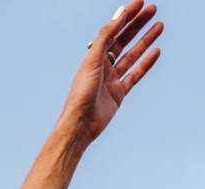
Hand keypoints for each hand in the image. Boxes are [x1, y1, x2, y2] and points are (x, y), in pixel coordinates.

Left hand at [60, 1, 162, 147]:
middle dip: (138, 24)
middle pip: (123, 40)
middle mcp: (102, 66)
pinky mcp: (119, 93)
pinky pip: (135, 74)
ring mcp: (111, 80)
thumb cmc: (81, 93)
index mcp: (93, 57)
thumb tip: (119, 14)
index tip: (140, 3)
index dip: (126, 16)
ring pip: (132, 55)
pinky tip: (156, 51)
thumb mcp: (92, 60)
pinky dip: (146, 63)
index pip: (112, 31)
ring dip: (145, 40)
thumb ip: (105, 36)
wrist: (80, 125)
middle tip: (153, 10)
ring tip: (159, 26)